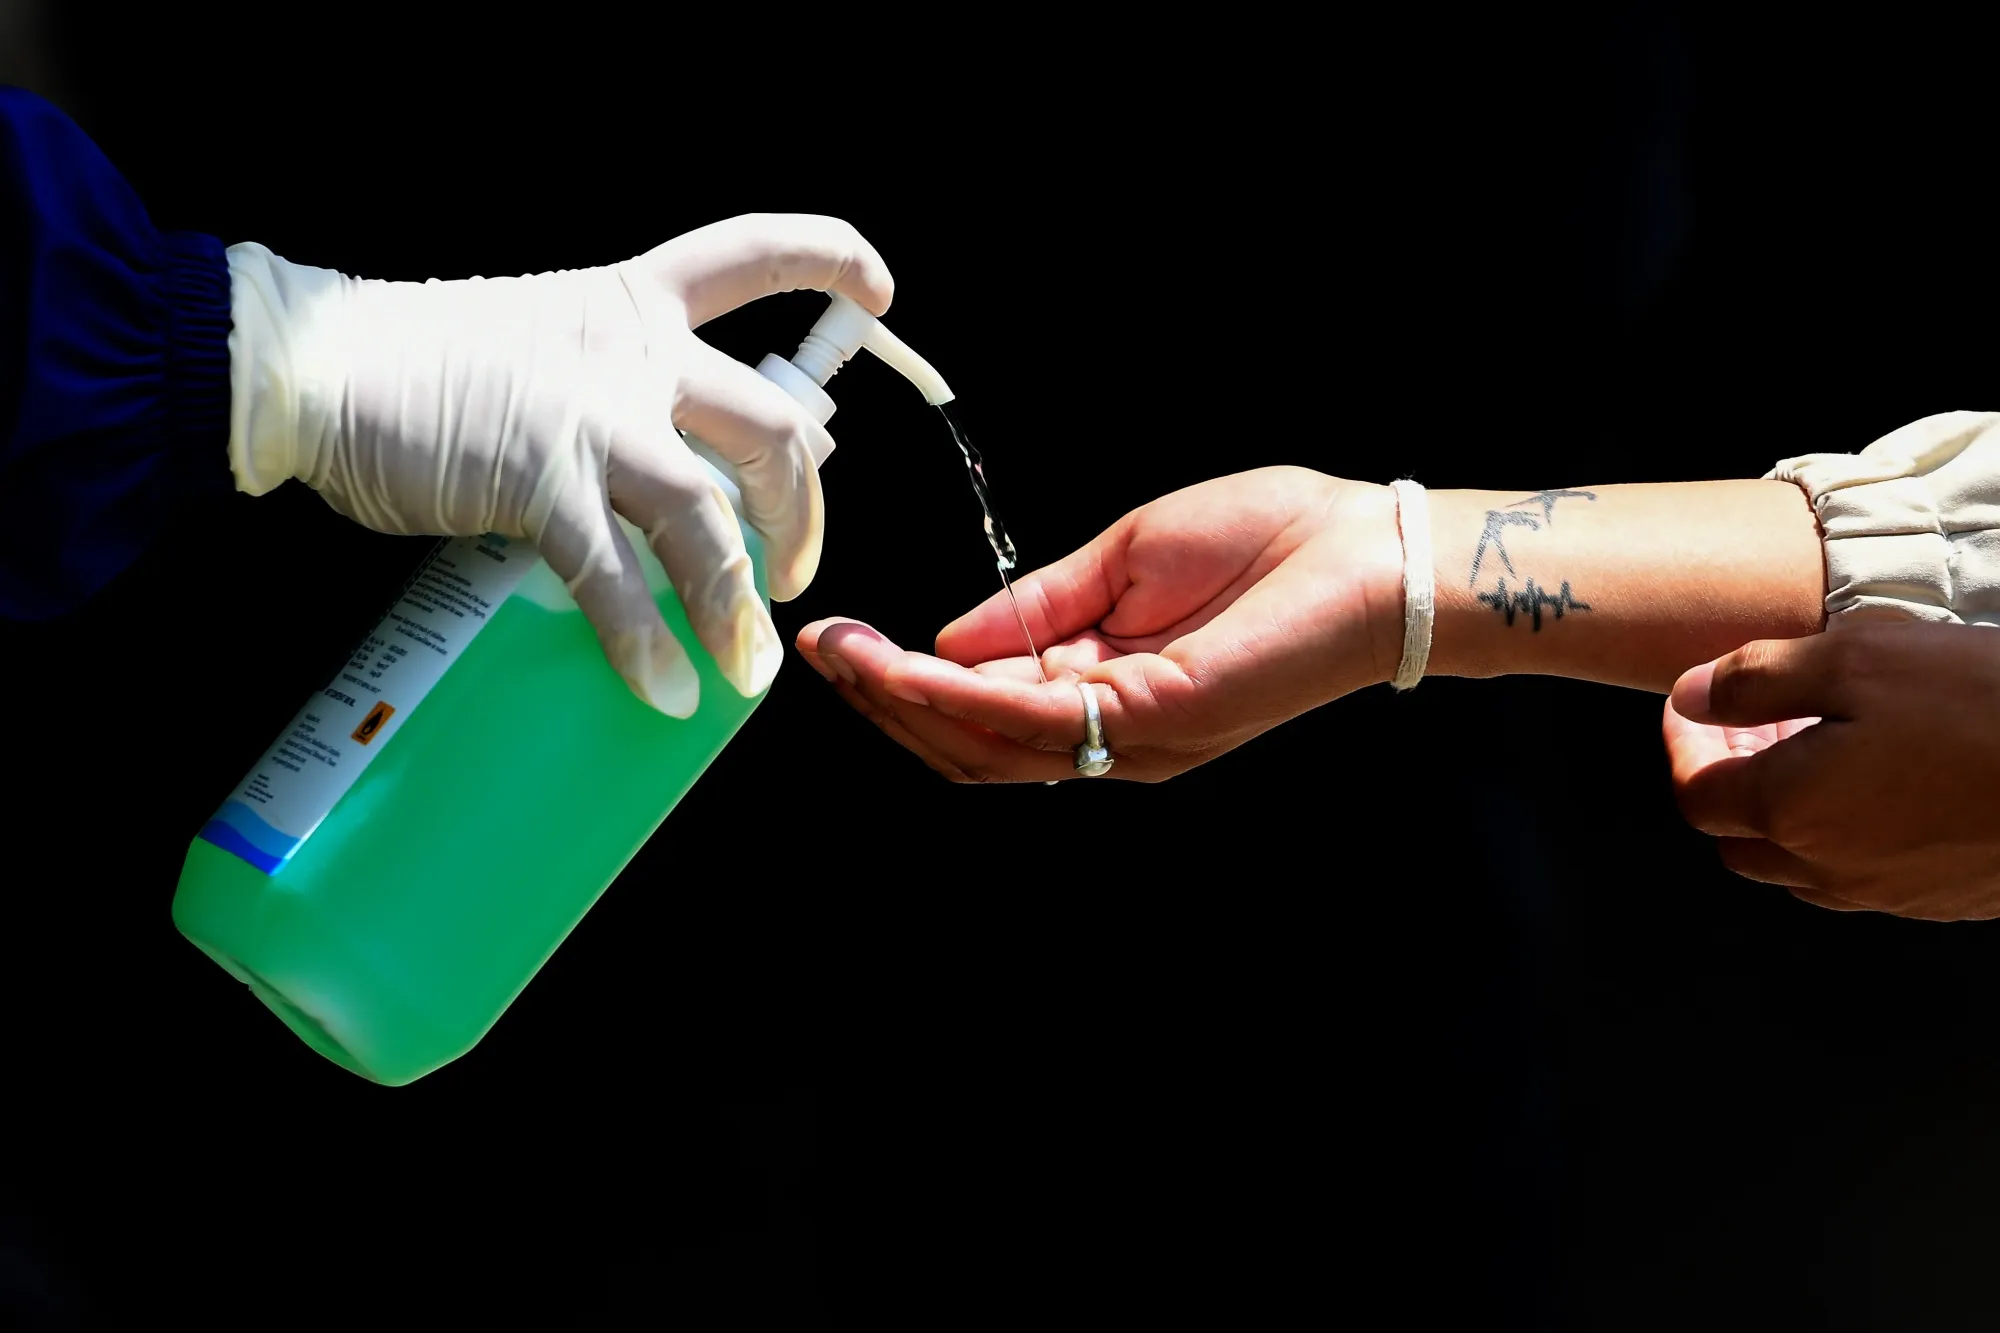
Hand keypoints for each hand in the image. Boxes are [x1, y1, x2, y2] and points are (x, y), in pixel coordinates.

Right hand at [226, 214, 894, 715]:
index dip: (830, 263)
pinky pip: (615, 577)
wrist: (310, 364)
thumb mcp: (543, 347)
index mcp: (629, 302)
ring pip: (709, 513)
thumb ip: (614, 396)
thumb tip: (679, 479)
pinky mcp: (538, 482)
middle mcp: (627, 351)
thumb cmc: (418, 364)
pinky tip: (665, 688)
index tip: (878, 291)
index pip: (751, 253)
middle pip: (771, 427)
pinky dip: (646, 640)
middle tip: (795, 569)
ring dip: (741, 600)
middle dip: (804, 511)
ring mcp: (588, 416)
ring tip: (748, 663)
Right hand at [796, 468, 1403, 781]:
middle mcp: (1108, 731)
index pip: (981, 708)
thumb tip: (947, 638)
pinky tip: (905, 661)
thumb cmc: (1269, 541)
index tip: (839, 637)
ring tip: (842, 656)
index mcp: (1102, 689)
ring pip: (987, 746)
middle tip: (821, 651)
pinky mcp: (1152, 721)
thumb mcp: (1123, 561)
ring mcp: (1130, 737)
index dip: (902, 679)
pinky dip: (958, 694)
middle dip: (885, 699)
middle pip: (969, 743)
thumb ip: (1037, 608)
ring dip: (902, 701)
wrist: (1367, 549)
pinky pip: (1032, 720)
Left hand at [1662, 621, 1999, 919]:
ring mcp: (1885, 891)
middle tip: (1748, 722)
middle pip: (1734, 838)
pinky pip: (1860, 875)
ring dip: (1784, 809)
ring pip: (1796, 864)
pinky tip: (1878, 780)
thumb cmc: (1982, 706)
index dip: (1683, 746)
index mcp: (1789, 809)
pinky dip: (1842, 833)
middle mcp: (1825, 867)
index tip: (1694, 706)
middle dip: (1725, 779)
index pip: (1694, 794)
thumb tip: (1691, 698)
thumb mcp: (1856, 657)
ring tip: (1813, 743)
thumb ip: (1755, 680)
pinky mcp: (1939, 899)